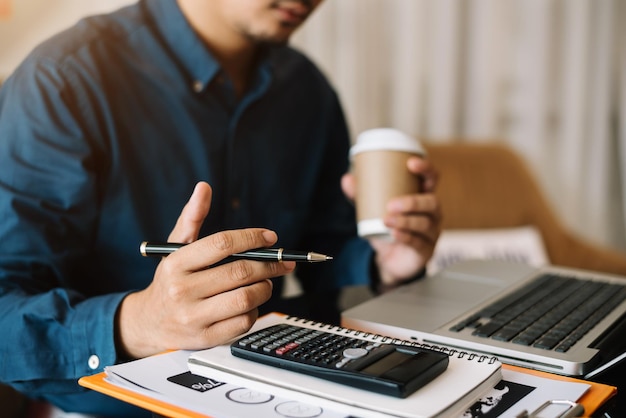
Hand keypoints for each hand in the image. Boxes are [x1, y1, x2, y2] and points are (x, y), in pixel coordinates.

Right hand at [116, 182, 294, 358]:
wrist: (149, 322)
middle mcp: (182, 291)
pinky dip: (255, 310)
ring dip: (264, 287)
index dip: (252, 238)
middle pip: (240, 272)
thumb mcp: (175, 247)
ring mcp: (193, 317)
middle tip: (282, 261)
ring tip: (265, 281)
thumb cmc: (170, 279)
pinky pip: (243, 323)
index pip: (222, 244)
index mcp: (176, 263)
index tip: (270, 238)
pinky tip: (250, 302)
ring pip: (246, 298)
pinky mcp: (206, 339)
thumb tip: (204, 188)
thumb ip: (192, 217)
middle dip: (269, 264)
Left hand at [342, 156, 441, 286]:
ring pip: (425, 224)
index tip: (410, 163)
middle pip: (432, 202)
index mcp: (422, 196)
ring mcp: (431, 233)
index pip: (432, 178)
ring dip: (406, 221)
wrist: (389, 260)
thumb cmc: (386, 228)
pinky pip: (419, 243)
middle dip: (413, 202)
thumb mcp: (372, 209)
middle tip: (390, 204)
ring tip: (386, 220)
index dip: (425, 169)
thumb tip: (347, 179)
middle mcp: (432, 213)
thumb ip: (361, 195)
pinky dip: (406, 237)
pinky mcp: (426, 250)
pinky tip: (394, 233)